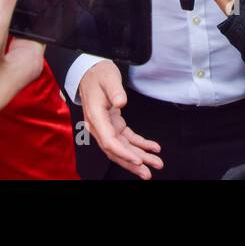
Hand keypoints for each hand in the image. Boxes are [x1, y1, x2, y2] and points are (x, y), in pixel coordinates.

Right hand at [76, 61, 162, 178]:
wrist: (89, 72)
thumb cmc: (98, 74)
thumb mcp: (108, 77)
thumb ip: (114, 90)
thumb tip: (121, 102)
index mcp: (96, 117)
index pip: (110, 141)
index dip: (124, 153)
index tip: (138, 160)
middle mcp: (99, 127)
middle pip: (116, 150)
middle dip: (133, 163)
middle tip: (149, 172)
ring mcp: (106, 127)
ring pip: (122, 148)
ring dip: (138, 157)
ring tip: (155, 163)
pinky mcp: (113, 125)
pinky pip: (127, 139)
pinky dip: (140, 144)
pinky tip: (152, 148)